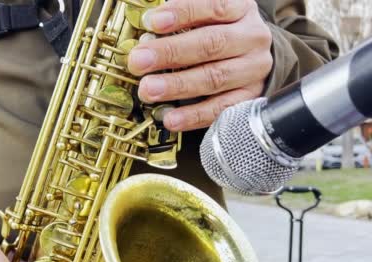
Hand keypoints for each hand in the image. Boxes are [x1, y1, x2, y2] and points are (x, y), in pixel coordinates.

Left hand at [128, 0, 272, 130]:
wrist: (250, 54)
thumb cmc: (219, 30)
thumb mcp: (204, 15)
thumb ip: (180, 20)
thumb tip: (147, 28)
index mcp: (240, 9)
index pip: (214, 7)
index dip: (182, 13)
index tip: (153, 22)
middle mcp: (252, 38)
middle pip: (211, 44)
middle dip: (170, 53)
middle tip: (139, 61)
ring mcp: (253, 69)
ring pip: (215, 78)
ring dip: (177, 86)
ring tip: (149, 90)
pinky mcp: (249, 97)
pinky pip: (221, 109)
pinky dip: (194, 115)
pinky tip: (171, 118)